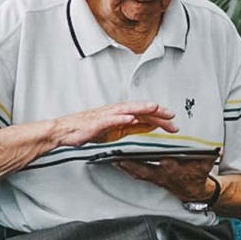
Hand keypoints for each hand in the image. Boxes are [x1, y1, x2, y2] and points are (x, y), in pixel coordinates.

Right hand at [54, 102, 177, 146]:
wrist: (67, 131)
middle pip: (140, 110)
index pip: (145, 114)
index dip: (160, 117)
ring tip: (154, 108)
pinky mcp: (97, 122)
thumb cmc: (90, 129)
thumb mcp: (118, 131)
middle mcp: (116, 111)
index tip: (173, 122)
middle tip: (171, 116)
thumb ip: (134, 127)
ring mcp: (106, 115)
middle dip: (156, 112)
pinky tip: (130, 119)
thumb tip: (151, 126)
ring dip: (142, 108)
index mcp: (122, 114)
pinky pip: (110, 120)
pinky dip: (120, 118)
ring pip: (127, 110)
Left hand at [118, 157, 217, 201]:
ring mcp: (154, 177)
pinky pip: (135, 173)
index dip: (153, 157)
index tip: (143, 151)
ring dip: (123, 164)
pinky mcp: (150, 178)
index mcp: (174, 168)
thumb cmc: (198, 174)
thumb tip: (214, 149)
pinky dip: (125, 167)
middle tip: (116, 153)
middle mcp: (161, 173)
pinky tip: (117, 160)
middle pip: (142, 168)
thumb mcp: (205, 163)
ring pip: (135, 171)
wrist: (194, 191)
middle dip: (129, 161)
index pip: (162, 162)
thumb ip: (208, 155)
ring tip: (111, 155)